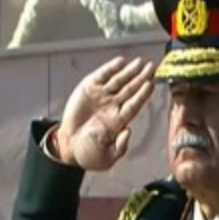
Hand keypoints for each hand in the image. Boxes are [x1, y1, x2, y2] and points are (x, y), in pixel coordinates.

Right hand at [55, 56, 155, 170]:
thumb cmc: (88, 153)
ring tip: (139, 62)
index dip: (143, 94)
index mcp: (119, 121)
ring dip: (129, 71)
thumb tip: (128, 131)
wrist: (68, 146)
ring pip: (118, 81)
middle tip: (151, 67)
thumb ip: (120, 146)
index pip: (135, 104)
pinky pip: (102, 76)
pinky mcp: (88, 89)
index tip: (151, 84)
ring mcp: (101, 96)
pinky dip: (110, 68)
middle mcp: (113, 106)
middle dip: (141, 78)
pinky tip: (120, 62)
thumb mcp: (107, 157)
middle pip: (130, 89)